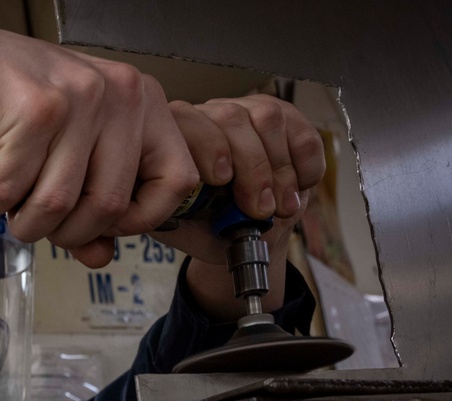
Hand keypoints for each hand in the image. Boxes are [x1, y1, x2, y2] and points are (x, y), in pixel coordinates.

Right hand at [0, 18, 198, 267]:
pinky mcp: (34, 110)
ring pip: (59, 204)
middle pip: (110, 204)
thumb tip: (100, 257)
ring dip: (25, 222)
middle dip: (67, 232)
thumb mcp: (68, 149)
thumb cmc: (14, 101)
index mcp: (142, 101)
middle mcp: (120, 94)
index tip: (105, 225)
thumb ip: (91, 202)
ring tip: (8, 206)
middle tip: (39, 223)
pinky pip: (14, 189)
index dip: (140, 219)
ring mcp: (78, 99)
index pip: (176, 181)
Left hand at [151, 95, 325, 319]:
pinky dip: (305, 163)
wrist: (239, 237)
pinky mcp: (286, 119)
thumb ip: (159, 213)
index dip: (207, 149)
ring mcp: (248, 112)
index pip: (186, 121)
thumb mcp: (173, 225)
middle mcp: (208, 115)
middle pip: (231, 118)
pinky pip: (301, 129)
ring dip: (278, 168)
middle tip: (258, 209)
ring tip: (279, 207)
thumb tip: (147, 208)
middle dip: (251, 167)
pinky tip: (299, 189)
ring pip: (267, 118)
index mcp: (172, 135)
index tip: (220, 182)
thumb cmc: (201, 227)